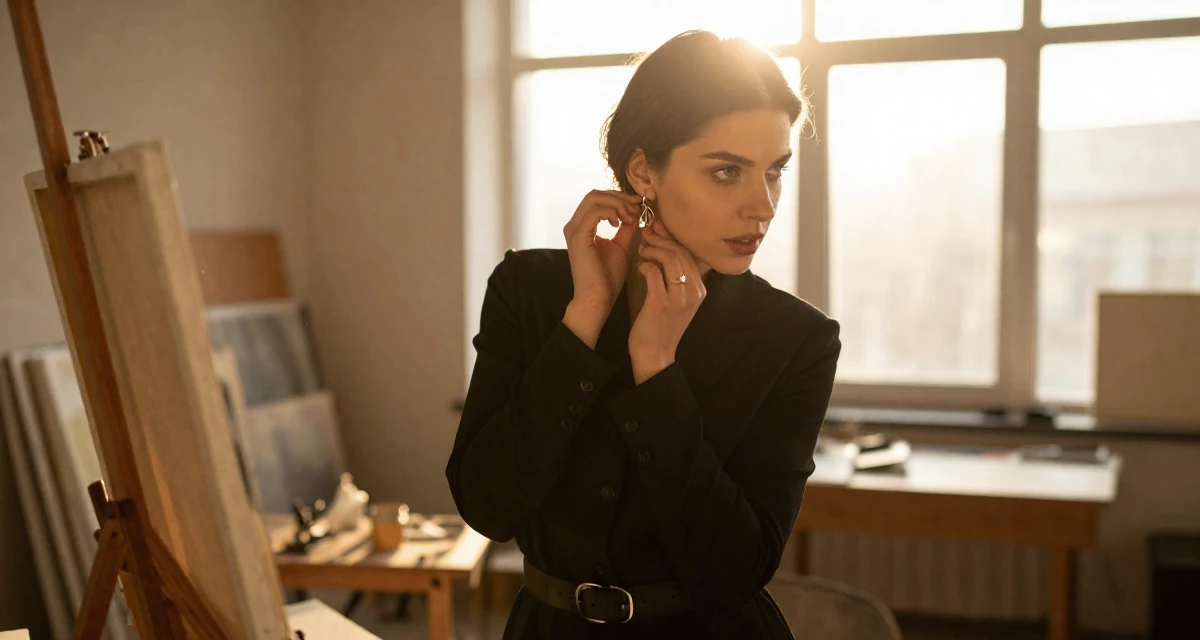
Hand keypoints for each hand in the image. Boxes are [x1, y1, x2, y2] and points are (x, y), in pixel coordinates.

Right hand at [562, 190, 639, 347]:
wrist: (598, 298)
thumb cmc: (607, 276)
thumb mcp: (621, 245)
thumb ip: (626, 227)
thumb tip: (636, 211)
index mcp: (582, 226)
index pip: (598, 199)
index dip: (619, 197)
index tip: (639, 204)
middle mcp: (574, 225)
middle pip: (595, 194)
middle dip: (619, 197)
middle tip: (636, 209)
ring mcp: (574, 230)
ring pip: (594, 198)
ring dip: (617, 204)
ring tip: (630, 217)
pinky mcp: (578, 237)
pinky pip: (595, 212)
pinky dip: (612, 212)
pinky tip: (621, 223)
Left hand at [629, 221, 705, 383]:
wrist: (655, 354)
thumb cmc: (660, 325)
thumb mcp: (675, 300)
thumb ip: (674, 277)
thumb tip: (664, 247)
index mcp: (699, 290)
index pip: (689, 254)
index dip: (672, 238)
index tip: (657, 229)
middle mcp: (694, 292)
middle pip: (681, 253)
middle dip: (662, 238)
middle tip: (646, 232)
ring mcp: (679, 298)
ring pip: (671, 259)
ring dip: (653, 249)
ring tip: (642, 249)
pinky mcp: (662, 303)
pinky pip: (655, 273)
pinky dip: (646, 265)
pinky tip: (640, 267)